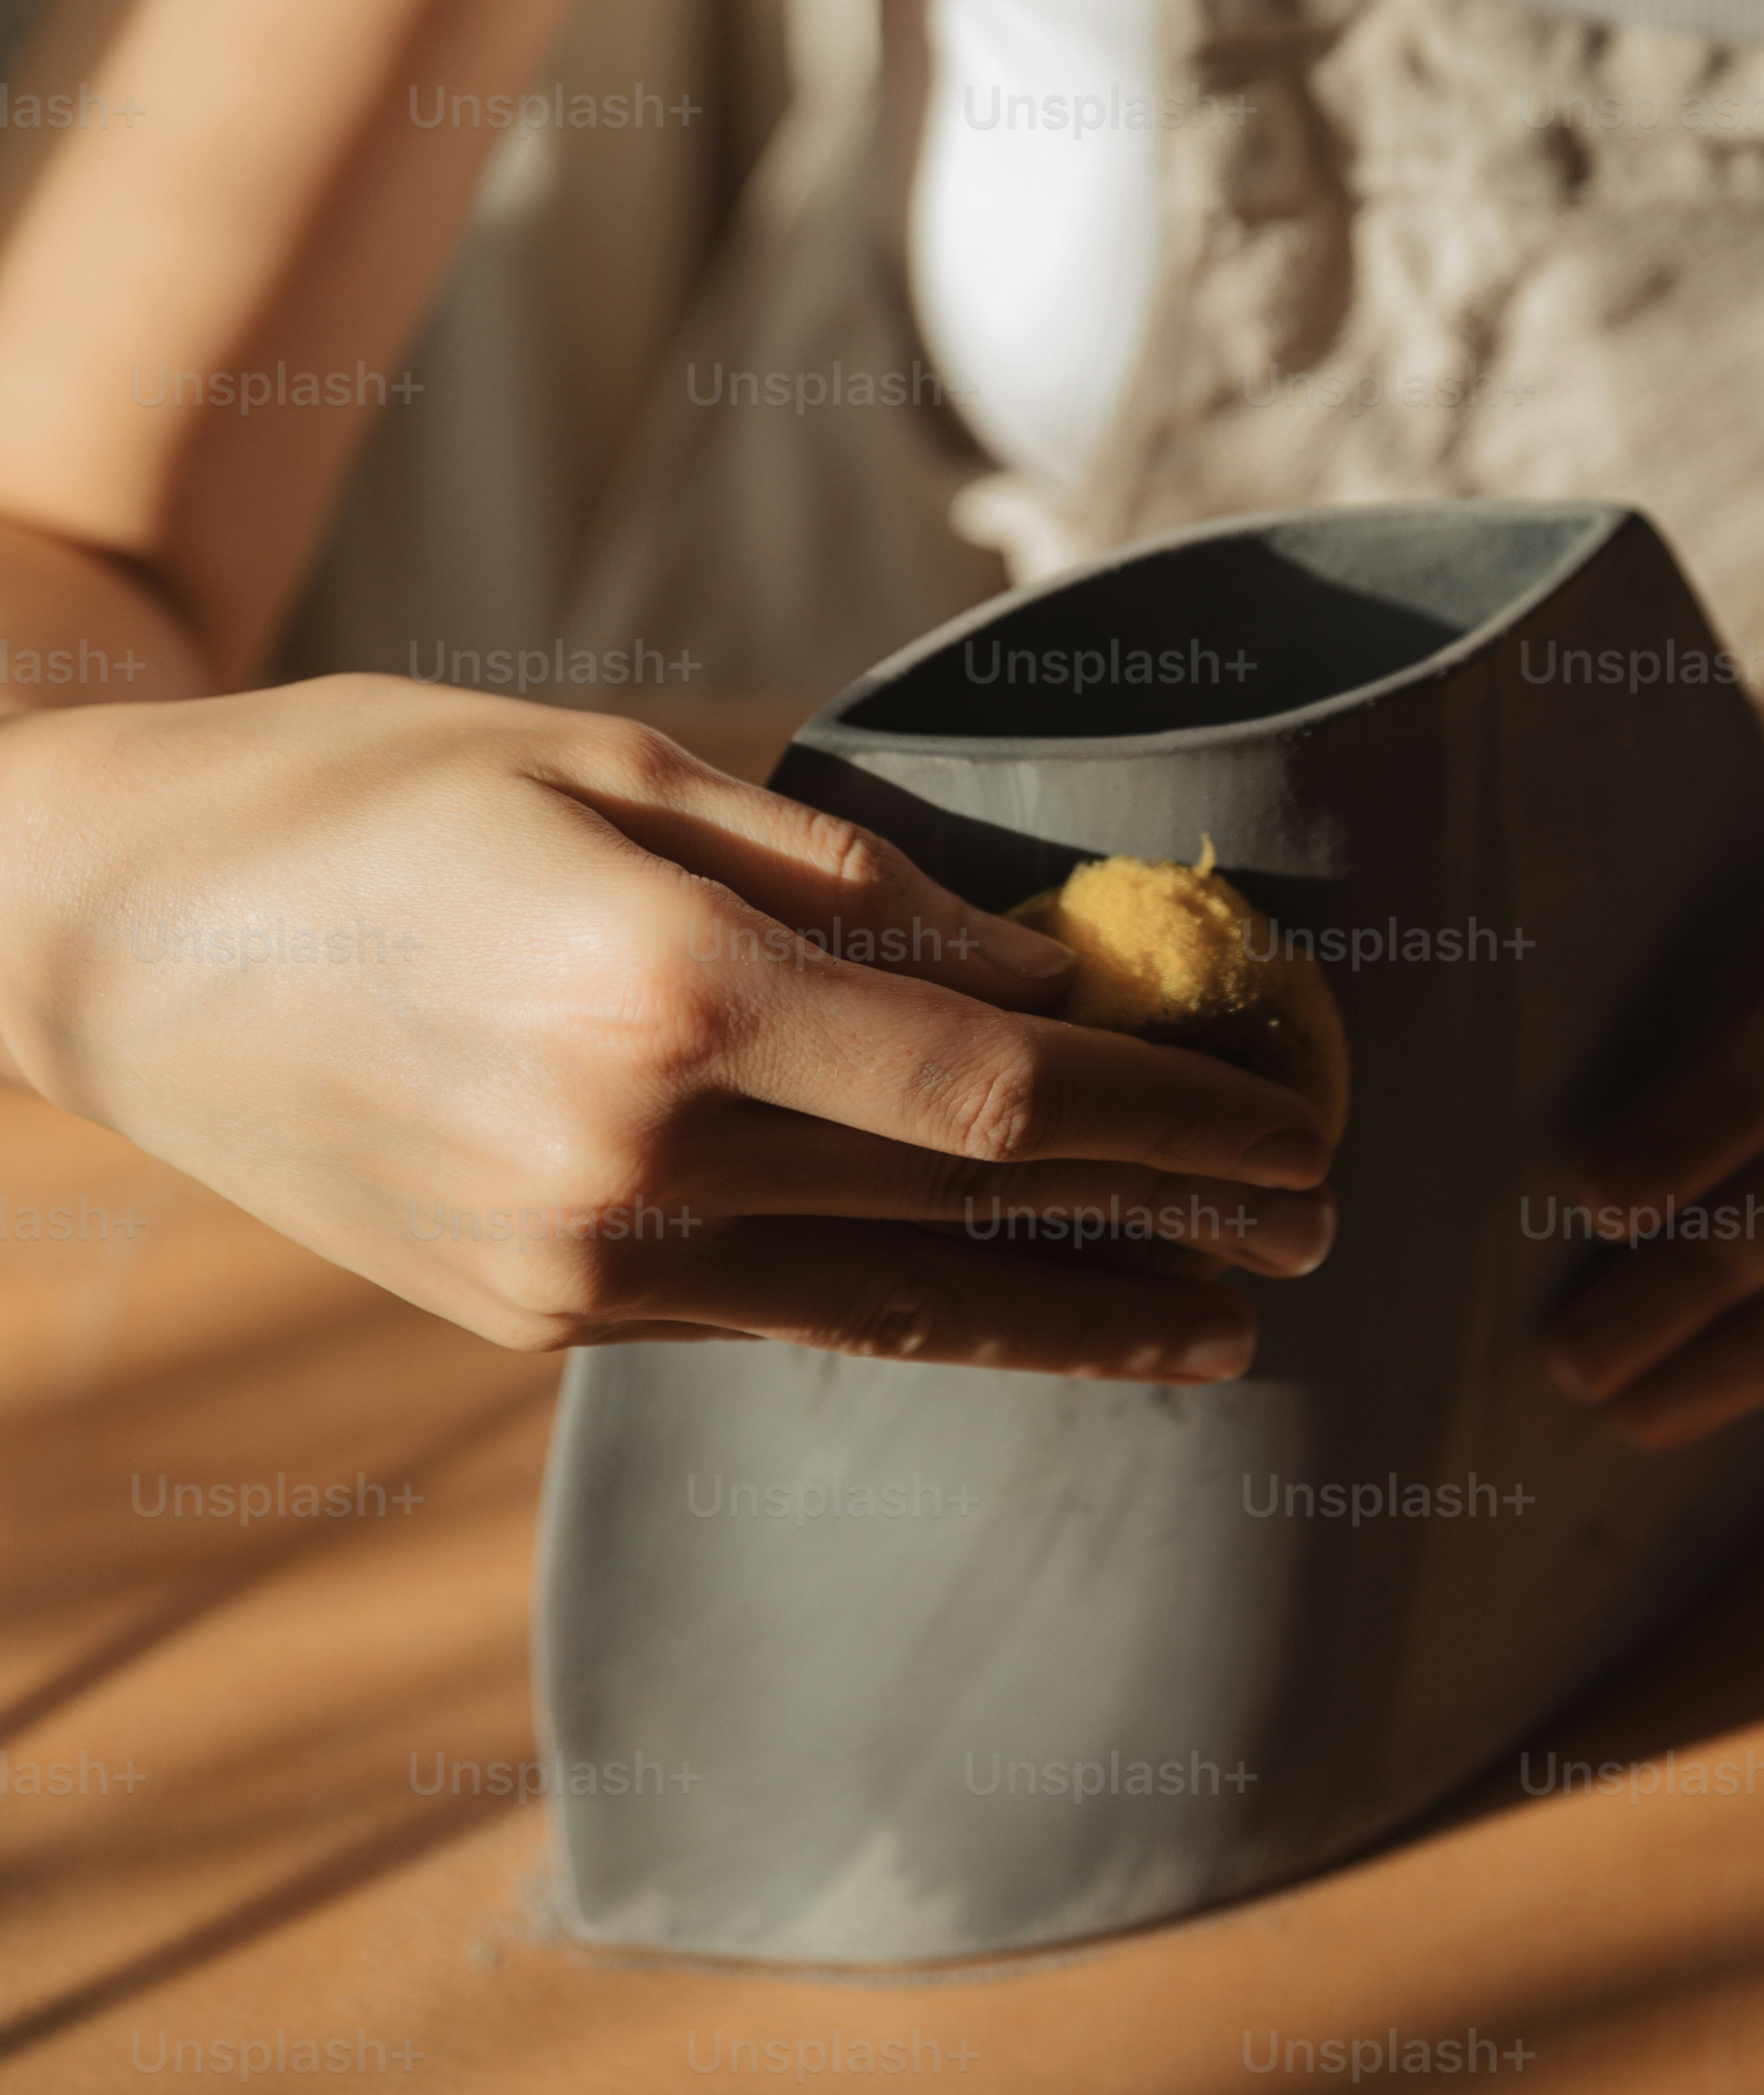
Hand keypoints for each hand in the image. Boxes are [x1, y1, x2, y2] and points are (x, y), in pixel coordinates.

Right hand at [0, 676, 1339, 1376]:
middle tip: (1312, 1230)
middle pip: (969, 1221)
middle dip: (1164, 1227)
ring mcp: (574, 1264)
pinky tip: (1009, 1319)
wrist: (113, 926)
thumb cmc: (373, 787)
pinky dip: (911, 1319)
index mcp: (670, 996)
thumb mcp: (619, 766)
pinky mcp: (528, 1312)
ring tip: (1214, 1328)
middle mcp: (633, 1161)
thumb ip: (845, 885)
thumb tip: (1030, 984)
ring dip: (1068, 1320)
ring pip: (885, 1311)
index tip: (1293, 1125)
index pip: (995, 1102)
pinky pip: (767, 1319)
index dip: (1169, 1123)